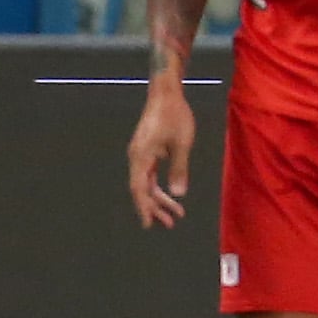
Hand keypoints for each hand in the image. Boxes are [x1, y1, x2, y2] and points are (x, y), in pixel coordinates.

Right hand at [128, 78, 195, 228]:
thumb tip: (178, 194)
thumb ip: (179, 169)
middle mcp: (136, 157)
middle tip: (171, 223)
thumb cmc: (175, 116)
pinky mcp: (146, 149)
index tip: (149, 224)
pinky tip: (170, 195)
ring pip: (147, 182)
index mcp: (141, 157)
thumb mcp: (181, 144)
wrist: (165, 93)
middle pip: (143, 189)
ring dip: (160, 198)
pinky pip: (150, 173)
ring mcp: (140, 153)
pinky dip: (159, 185)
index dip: (144, 208)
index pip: (140, 189)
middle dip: (156, 207)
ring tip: (176, 214)